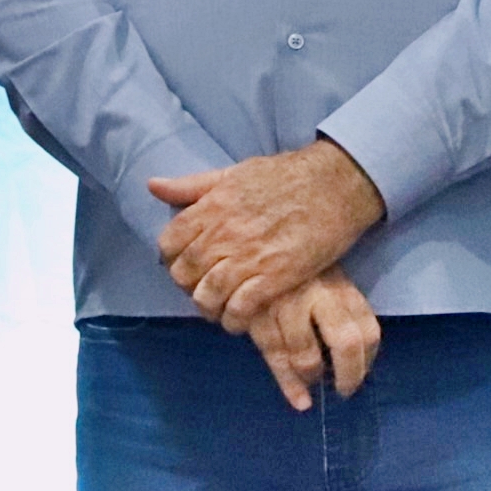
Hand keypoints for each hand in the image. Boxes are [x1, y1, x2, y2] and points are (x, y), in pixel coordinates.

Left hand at [150, 139, 384, 332]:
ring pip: (207, 295)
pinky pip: (239, 309)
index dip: (172, 257)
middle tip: (205, 286)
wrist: (337, 183)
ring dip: (209, 306)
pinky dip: (234, 319)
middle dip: (189, 284)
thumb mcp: (236, 172)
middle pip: (184, 273)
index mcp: (212, 206)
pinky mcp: (275, 277)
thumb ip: (194, 185)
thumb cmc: (289, 175)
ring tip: (221, 306)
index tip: (187, 262)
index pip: (169, 243)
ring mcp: (249, 257)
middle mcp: (224, 233)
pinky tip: (240, 317)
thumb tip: (153, 186)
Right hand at [249, 265, 382, 411]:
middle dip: (349, 374)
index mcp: (342, 287)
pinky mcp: (257, 316)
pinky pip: (275, 358)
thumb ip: (340, 310)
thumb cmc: (296, 271)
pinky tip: (300, 401)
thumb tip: (356, 354)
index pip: (367, 328)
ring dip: (313, 377)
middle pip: (346, 343)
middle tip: (346, 390)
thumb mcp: (326, 279)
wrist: (248, 250)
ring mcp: (288, 306)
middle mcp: (320, 296)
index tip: (361, 373)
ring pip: (306, 356)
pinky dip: (289, 386)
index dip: (368, 359)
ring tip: (314, 381)